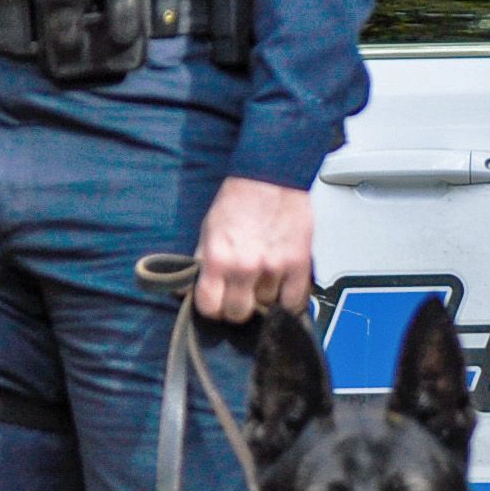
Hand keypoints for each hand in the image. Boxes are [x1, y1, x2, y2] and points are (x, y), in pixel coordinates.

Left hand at [190, 175, 312, 322]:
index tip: (217, 303)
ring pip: (267, 307)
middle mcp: (245, 266)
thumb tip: (189, 290)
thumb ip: (201, 264)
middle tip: (241, 294)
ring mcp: (274, 267)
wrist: (271, 177)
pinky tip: (282, 288)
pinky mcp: (299, 264)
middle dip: (238, 306)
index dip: (212, 308)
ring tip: (264, 279)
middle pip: (238, 313)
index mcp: (218, 258)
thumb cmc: (239, 201)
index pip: (210, 307)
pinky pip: (294, 302)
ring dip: (265, 298)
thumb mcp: (208, 231)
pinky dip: (288, 300)